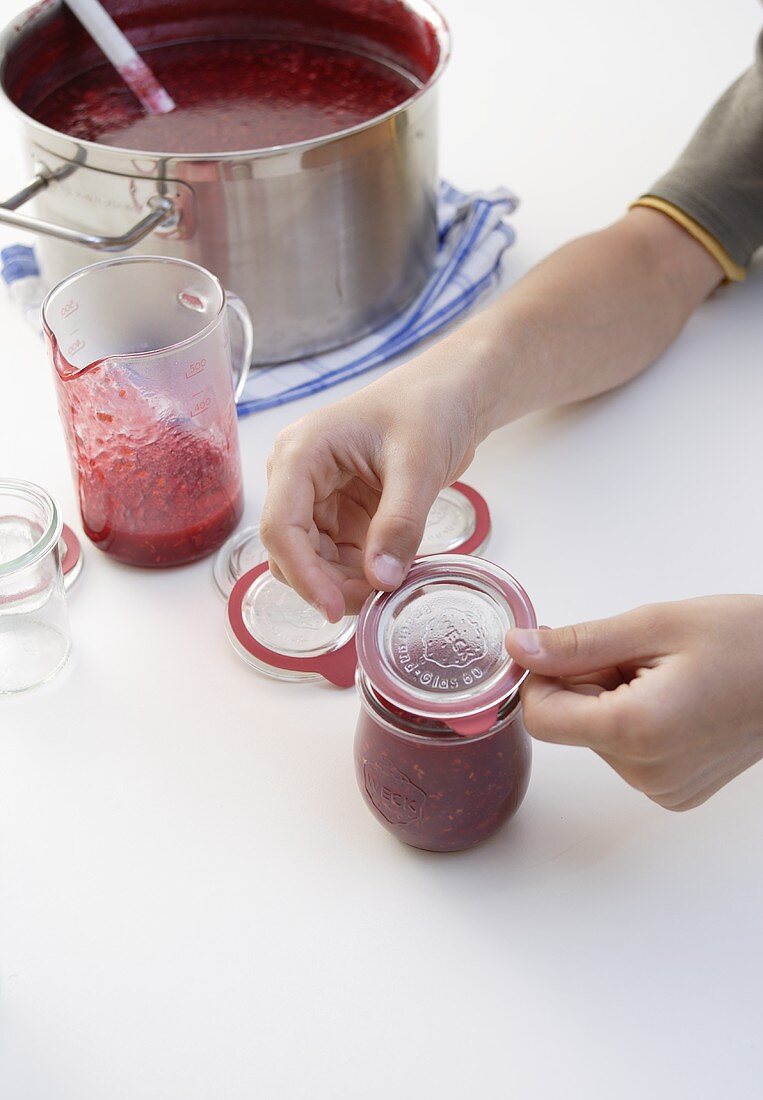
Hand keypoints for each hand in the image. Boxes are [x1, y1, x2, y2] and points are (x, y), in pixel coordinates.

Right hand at [260, 339, 486, 620]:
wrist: (451, 395)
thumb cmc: (430, 409)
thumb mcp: (419, 466)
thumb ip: (399, 525)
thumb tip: (381, 581)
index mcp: (301, 453)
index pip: (280, 526)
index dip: (303, 574)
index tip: (335, 609)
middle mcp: (297, 476)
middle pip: (290, 550)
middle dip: (327, 583)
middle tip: (375, 602)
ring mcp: (316, 496)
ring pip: (312, 560)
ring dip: (343, 583)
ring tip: (389, 586)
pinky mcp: (338, 512)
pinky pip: (336, 556)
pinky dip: (359, 574)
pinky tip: (389, 574)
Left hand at [506, 596, 762, 809]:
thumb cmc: (748, 641)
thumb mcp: (655, 624)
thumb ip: (578, 643)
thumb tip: (519, 649)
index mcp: (637, 730)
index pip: (540, 717)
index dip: (543, 676)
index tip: (569, 647)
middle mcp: (647, 773)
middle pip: (569, 724)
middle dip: (586, 681)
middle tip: (639, 655)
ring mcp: (663, 788)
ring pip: (595, 735)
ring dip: (611, 698)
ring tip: (665, 675)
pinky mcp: (675, 791)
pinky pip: (624, 752)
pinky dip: (633, 720)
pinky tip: (674, 698)